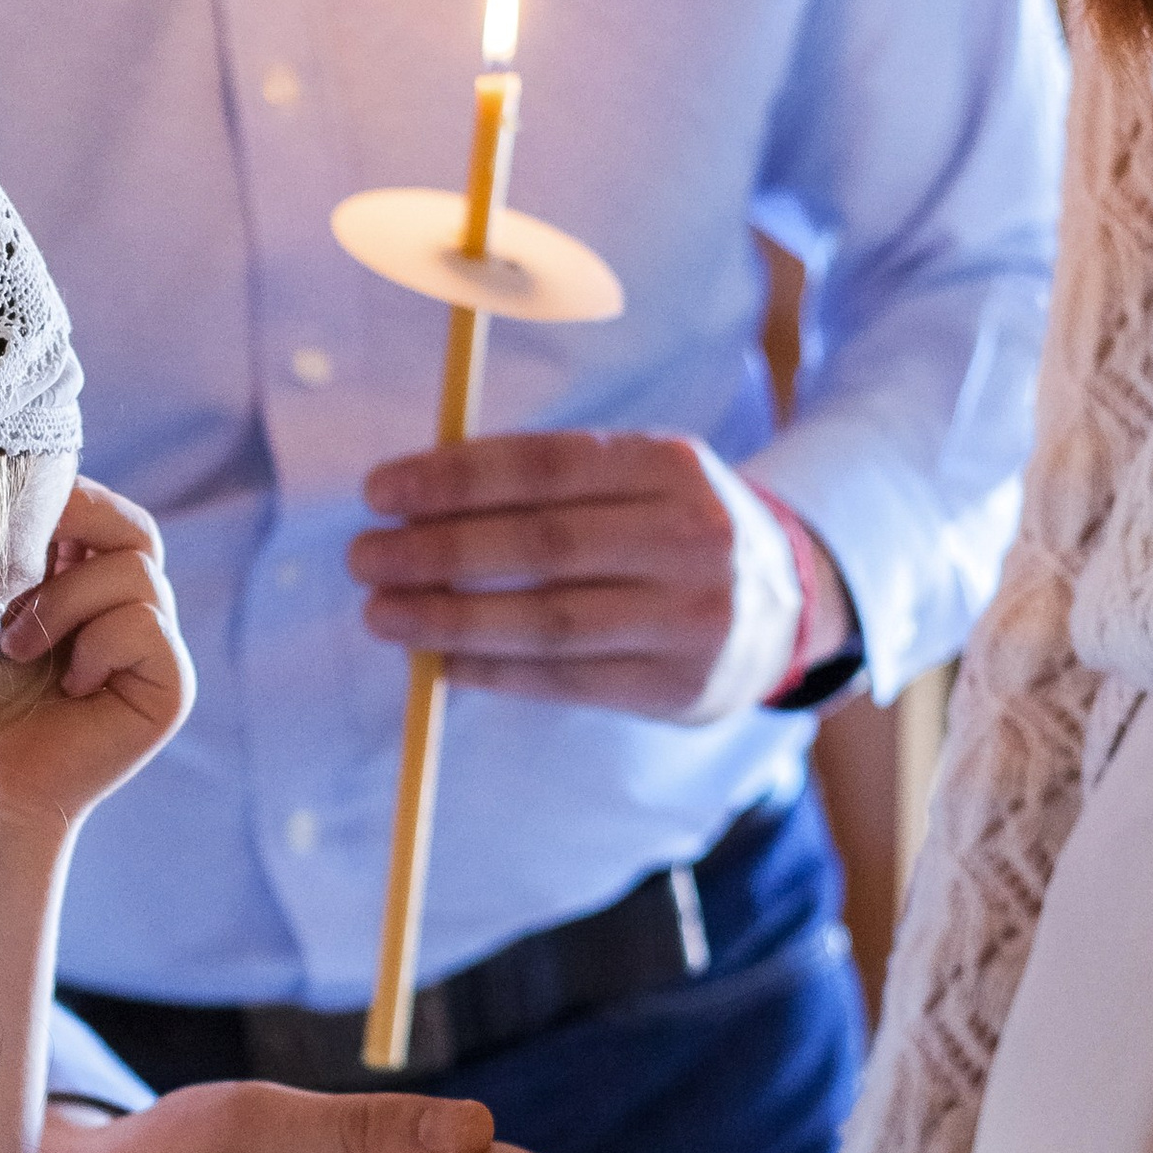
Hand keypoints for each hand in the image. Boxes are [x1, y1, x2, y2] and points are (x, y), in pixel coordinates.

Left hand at [0, 477, 192, 827]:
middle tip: (13, 575)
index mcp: (86, 582)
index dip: (63, 500)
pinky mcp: (169, 688)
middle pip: (133, 528)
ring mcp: (156, 649)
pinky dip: (96, 642)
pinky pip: (147, 624)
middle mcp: (130, 609)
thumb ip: (10, 544)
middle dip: (72, 533)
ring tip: (18, 647)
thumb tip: (23, 476)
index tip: (1, 521)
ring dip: (65, 601)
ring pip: (136, 571)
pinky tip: (65, 684)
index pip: (101, 508)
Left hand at [350, 431, 748, 715]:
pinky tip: (441, 661)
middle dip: (437, 551)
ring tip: (384, 613)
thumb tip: (420, 492)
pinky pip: (565, 680)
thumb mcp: (638, 479)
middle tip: (366, 556)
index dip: (454, 478)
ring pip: (547, 622)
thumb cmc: (671, 531)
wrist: (786, 608)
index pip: (545, 466)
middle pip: (540, 545)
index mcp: (671, 465)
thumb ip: (550, 480)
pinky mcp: (677, 686)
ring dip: (450, 619)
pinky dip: (493, 671)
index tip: (380, 491)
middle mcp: (691, 537)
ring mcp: (691, 617)